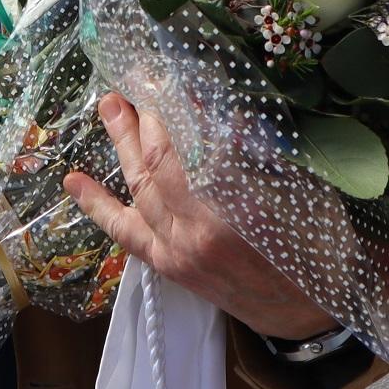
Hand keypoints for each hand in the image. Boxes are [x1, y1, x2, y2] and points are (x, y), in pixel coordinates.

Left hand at [63, 91, 338, 341]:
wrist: (308, 314)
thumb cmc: (314, 246)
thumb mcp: (303, 191)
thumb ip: (261, 152)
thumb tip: (220, 108)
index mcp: (239, 207)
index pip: (196, 142)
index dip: (180, 106)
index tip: (172, 74)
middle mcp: (199, 229)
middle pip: (159, 161)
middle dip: (145, 116)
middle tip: (136, 78)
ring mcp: (178, 249)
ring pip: (140, 186)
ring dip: (123, 142)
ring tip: (112, 105)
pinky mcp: (168, 265)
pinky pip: (124, 230)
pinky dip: (97, 204)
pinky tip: (73, 180)